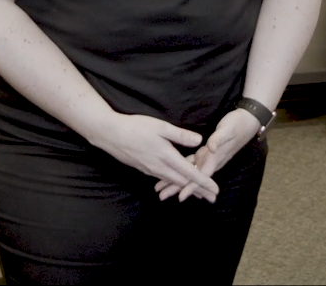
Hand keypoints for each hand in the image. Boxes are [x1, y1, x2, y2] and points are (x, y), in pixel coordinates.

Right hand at [83, 113, 219, 199]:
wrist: (110, 134)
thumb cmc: (135, 127)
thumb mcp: (160, 127)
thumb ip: (180, 135)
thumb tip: (200, 141)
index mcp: (167, 157)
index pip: (190, 173)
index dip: (204, 182)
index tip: (215, 190)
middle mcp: (159, 168)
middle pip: (183, 183)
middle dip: (199, 191)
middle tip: (212, 198)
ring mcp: (150, 170)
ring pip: (172, 183)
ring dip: (186, 189)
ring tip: (198, 194)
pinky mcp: (143, 169)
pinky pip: (162, 179)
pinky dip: (173, 184)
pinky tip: (175, 184)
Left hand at [157, 109, 256, 201]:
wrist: (248, 121)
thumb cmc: (237, 125)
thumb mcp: (228, 129)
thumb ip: (219, 139)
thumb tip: (211, 148)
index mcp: (215, 158)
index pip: (201, 176)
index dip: (191, 187)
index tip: (180, 197)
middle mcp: (211, 161)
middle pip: (192, 178)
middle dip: (177, 188)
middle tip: (161, 197)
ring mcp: (208, 158)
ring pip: (190, 172)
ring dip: (177, 180)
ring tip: (162, 188)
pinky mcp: (206, 152)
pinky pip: (192, 163)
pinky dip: (182, 169)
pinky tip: (174, 173)